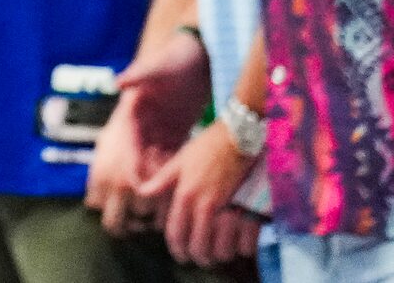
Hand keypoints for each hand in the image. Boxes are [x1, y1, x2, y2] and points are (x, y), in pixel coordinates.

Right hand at [84, 31, 203, 233]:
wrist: (200, 53)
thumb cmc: (178, 55)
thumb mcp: (159, 65)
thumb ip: (139, 73)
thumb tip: (117, 82)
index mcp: (133, 109)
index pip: (128, 143)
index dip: (131, 165)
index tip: (137, 186)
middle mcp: (142, 123)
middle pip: (136, 158)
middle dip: (140, 181)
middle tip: (147, 204)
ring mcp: (158, 129)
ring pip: (152, 163)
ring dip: (156, 181)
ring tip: (166, 202)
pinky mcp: (174, 133)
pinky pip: (170, 159)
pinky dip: (172, 174)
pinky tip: (181, 189)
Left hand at [138, 119, 263, 266]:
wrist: (240, 136)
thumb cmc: (207, 146)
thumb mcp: (179, 161)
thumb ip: (162, 181)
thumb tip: (142, 193)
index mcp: (186, 195)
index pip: (176, 234)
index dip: (177, 250)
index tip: (181, 255)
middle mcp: (205, 205)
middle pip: (199, 248)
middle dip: (199, 258)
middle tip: (201, 258)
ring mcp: (229, 209)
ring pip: (222, 251)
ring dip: (220, 255)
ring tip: (219, 252)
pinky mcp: (251, 210)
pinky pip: (246, 245)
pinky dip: (242, 249)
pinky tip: (239, 244)